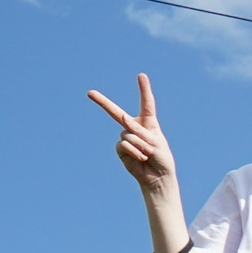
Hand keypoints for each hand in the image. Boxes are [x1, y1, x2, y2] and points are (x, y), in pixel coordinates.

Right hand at [87, 74, 177, 193]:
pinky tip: (141, 158)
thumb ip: (139, 130)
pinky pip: (123, 145)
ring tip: (148, 154)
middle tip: (89, 93)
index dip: (144, 89)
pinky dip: (134, 151)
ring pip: (127, 134)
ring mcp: (126, 137)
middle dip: (102, 102)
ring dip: (140, 145)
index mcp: (148, 122)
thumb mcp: (155, 141)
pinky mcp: (120, 149)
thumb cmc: (162, 158)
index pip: (146, 103)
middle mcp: (134, 127)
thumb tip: (122, 117)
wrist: (157, 177)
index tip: (141, 75)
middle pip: (116, 113)